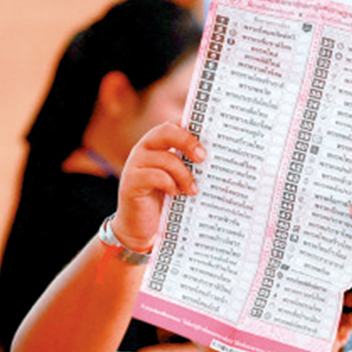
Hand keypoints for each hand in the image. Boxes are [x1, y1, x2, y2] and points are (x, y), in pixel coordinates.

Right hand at [113, 123, 205, 251]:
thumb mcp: (179, 179)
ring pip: (165, 158)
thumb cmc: (164, 201)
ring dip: (184, 174)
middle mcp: (144, 149)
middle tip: (203, 158)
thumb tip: (220, 158)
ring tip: (193, 190)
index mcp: (158, 144)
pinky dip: (169, 184)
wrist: (140, 228)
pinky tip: (175, 194)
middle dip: (188, 141)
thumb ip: (190, 166)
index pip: (174, 124)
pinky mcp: (131, 182)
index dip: (191, 124)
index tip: (211, 131)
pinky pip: (154, 176)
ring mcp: (135, 164)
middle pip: (166, 131)